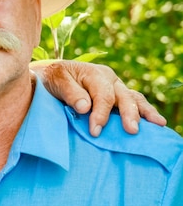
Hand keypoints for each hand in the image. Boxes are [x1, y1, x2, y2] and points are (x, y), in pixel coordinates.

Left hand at [31, 60, 166, 136]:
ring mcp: (115, 88)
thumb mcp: (56, 81)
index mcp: (95, 74)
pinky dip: (144, 111)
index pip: (103, 96)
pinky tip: (155, 123)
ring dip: (144, 112)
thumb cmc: (51, 79)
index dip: (101, 114)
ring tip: (157, 124)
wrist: (48, 76)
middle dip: (128, 114)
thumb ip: (70, 93)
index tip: (95, 131)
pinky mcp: (116, 97)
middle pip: (123, 97)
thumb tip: (85, 107)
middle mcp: (109, 79)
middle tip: (131, 130)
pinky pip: (133, 102)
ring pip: (133, 98)